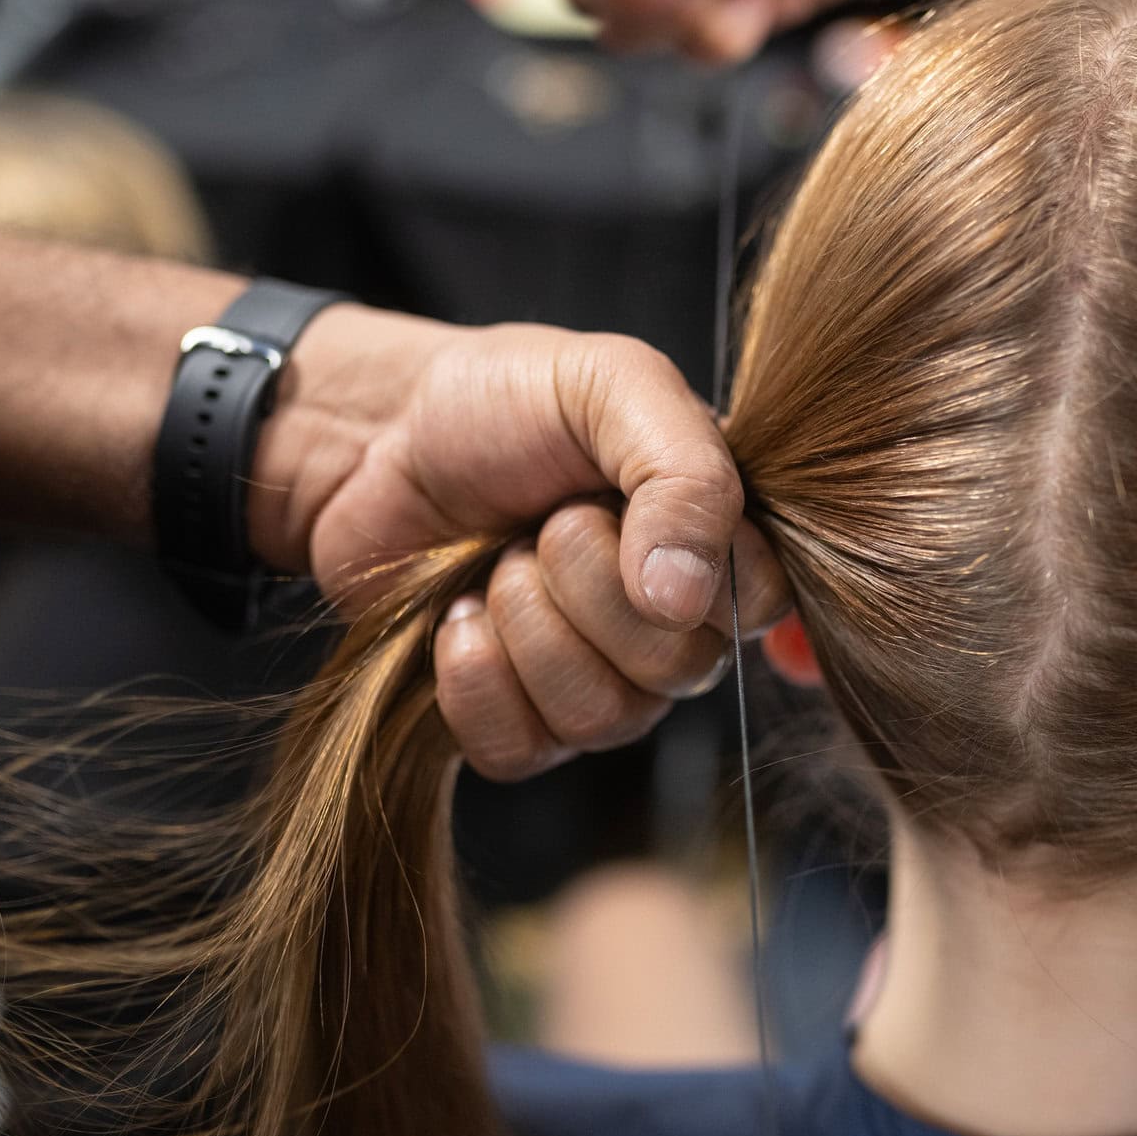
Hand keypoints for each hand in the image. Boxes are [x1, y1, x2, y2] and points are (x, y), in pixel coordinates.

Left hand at [250, 307, 789, 778]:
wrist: (375, 437)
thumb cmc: (503, 400)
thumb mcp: (611, 384)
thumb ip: (684, 474)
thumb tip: (686, 601)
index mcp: (717, 537)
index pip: (761, 603)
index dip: (693, 566)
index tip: (619, 502)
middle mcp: (675, 622)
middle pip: (680, 669)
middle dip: (587, 584)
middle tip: (545, 523)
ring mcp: (600, 679)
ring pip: (603, 718)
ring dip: (527, 624)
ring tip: (498, 562)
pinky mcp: (520, 722)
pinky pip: (522, 751)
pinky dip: (475, 680)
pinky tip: (458, 617)